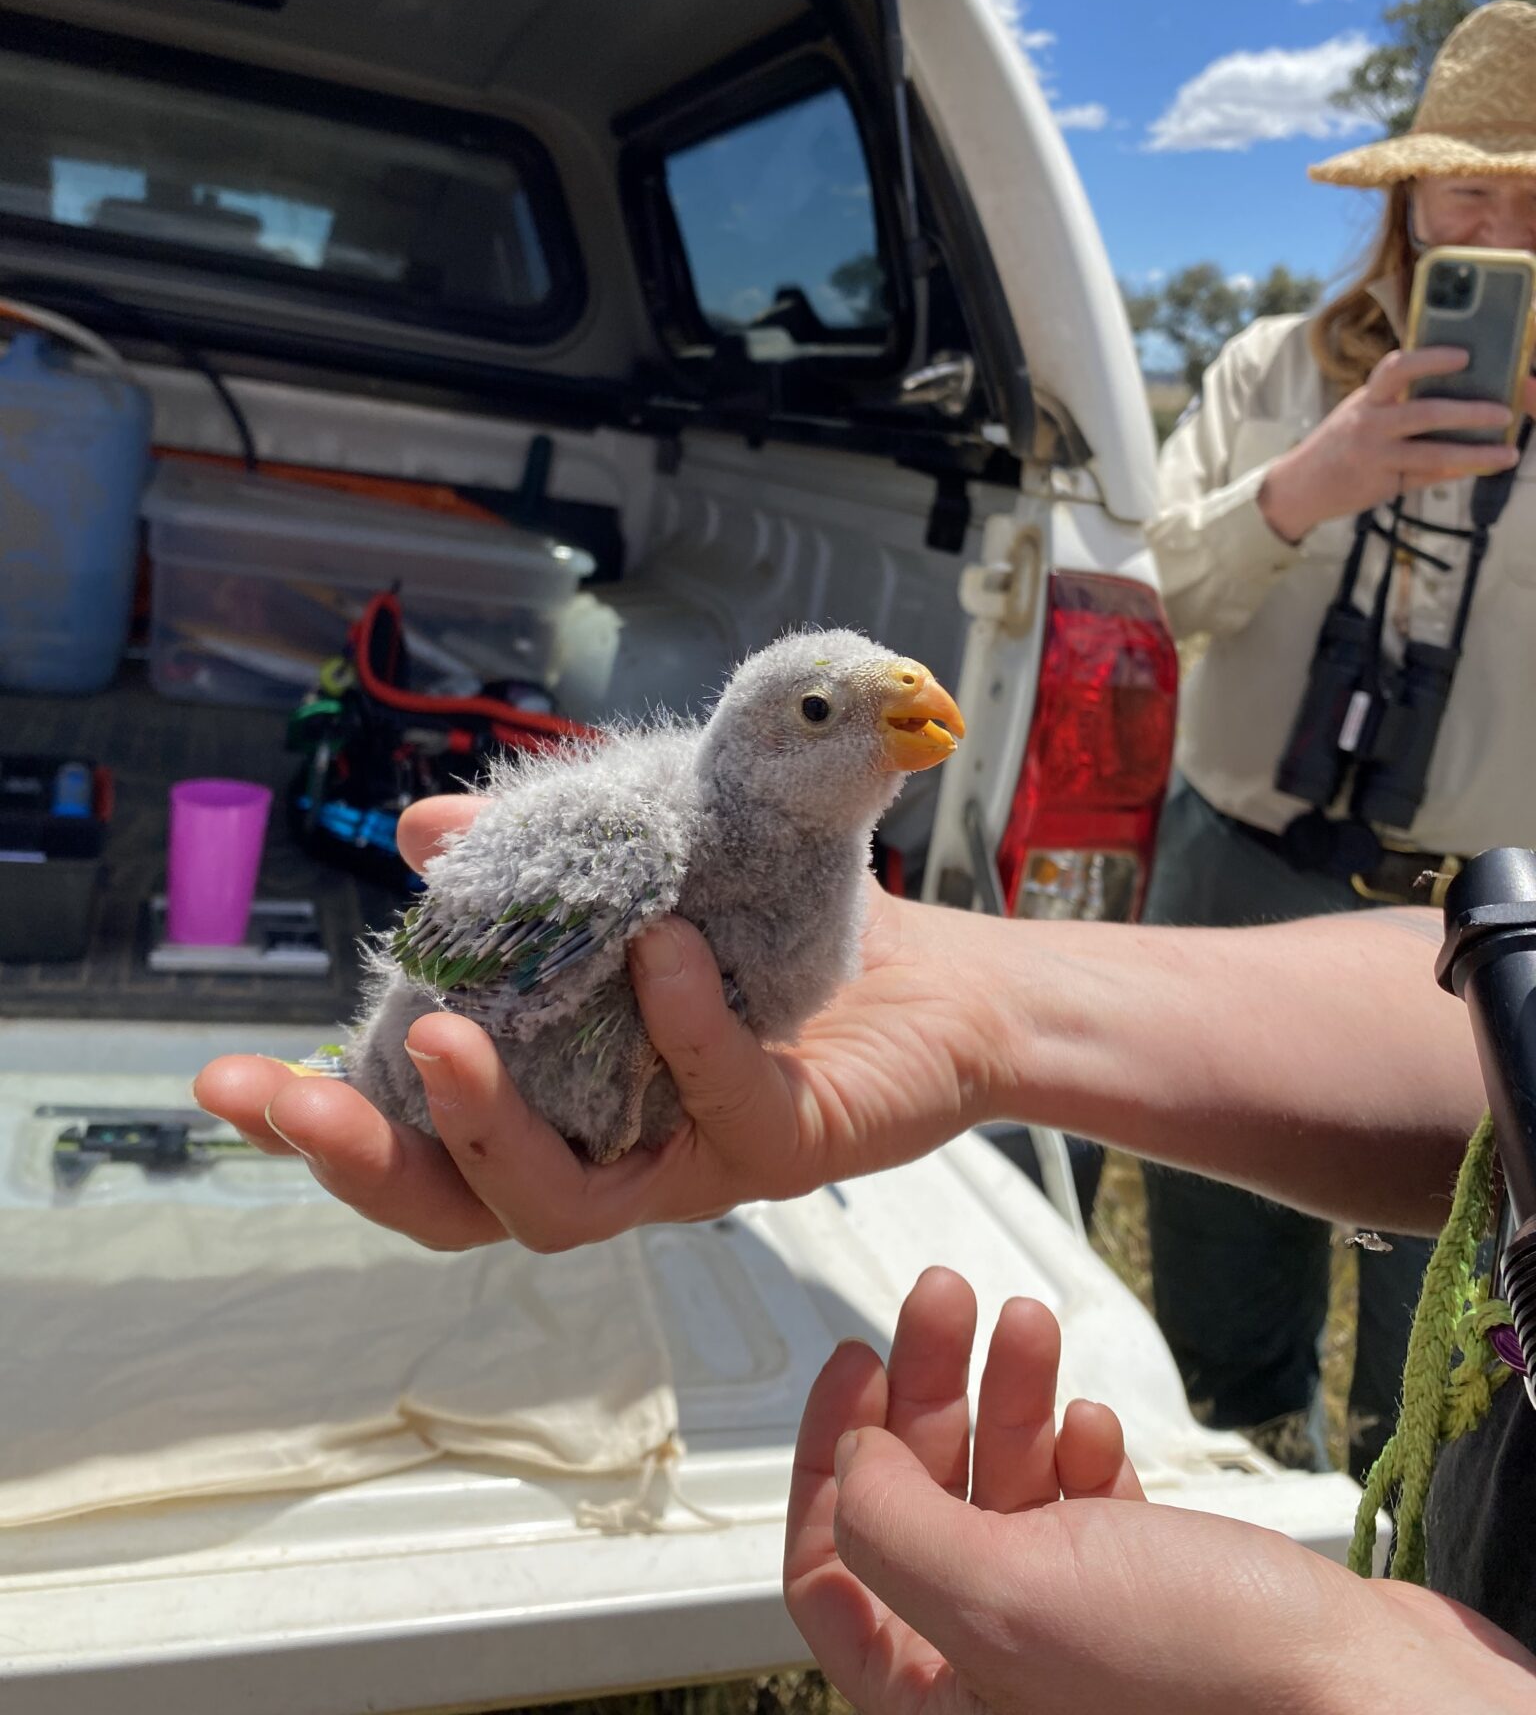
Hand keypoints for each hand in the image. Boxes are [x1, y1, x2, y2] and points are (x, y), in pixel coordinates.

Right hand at [193, 796, 1005, 1251]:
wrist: (938, 976)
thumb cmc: (778, 935)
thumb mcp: (642, 871)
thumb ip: (535, 864)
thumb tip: (420, 838)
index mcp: (555, 1100)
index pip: (414, 1142)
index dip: (319, 1125)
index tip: (225, 1079)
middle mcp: (607, 1152)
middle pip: (456, 1210)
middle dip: (361, 1163)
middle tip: (288, 1100)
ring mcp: (688, 1161)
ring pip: (563, 1207)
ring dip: (491, 1127)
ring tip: (446, 1036)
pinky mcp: (783, 1147)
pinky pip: (720, 1107)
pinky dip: (684, 1027)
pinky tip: (661, 950)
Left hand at [784, 1268, 1535, 1714]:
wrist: (1364, 1697)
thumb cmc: (1204, 1684)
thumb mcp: (1001, 1599)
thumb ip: (894, 1528)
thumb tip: (850, 1463)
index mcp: (936, 1701)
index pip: (832, 1572)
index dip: (828, 1462)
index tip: (851, 1368)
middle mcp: (996, 1671)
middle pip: (920, 1503)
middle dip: (928, 1389)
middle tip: (940, 1296)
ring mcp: (1073, 1629)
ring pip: (1001, 1484)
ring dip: (1006, 1393)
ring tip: (1021, 1322)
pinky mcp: (1145, 1595)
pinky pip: (1077, 1500)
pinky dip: (1077, 1447)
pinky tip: (1095, 1426)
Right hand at [1258, 346, 1524, 544]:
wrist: (1298, 486)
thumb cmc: (1338, 444)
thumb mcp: (1360, 413)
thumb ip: (1396, 402)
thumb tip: (1451, 393)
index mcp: (1368, 398)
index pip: (1397, 368)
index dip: (1431, 360)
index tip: (1464, 356)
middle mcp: (1369, 424)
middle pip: (1425, 413)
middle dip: (1470, 412)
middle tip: (1504, 412)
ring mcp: (1375, 456)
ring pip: (1434, 453)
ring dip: (1476, 453)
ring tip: (1508, 452)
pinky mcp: (1381, 484)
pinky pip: (1427, 477)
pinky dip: (1457, 472)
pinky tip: (1482, 469)